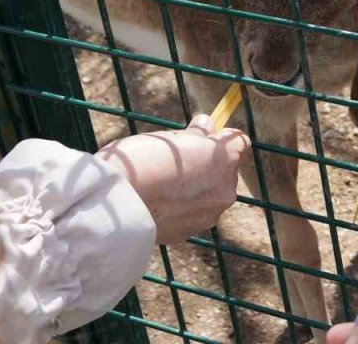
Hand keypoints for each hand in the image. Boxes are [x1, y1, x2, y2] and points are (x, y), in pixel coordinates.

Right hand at [96, 114, 249, 243]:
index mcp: (225, 159)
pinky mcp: (188, 233)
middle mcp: (225, 189)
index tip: (203, 136)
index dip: (220, 138)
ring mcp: (208, 214)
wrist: (119, 206)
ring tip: (159, 185)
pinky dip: (177, 209)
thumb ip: (195, 134)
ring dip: (192, 190)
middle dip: (205, 166)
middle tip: (173, 162)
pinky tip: (154, 204)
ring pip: (206, 195)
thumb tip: (208, 124)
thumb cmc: (142, 162)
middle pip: (223, 171)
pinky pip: (189, 214)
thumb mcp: (169, 138)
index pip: (238, 142)